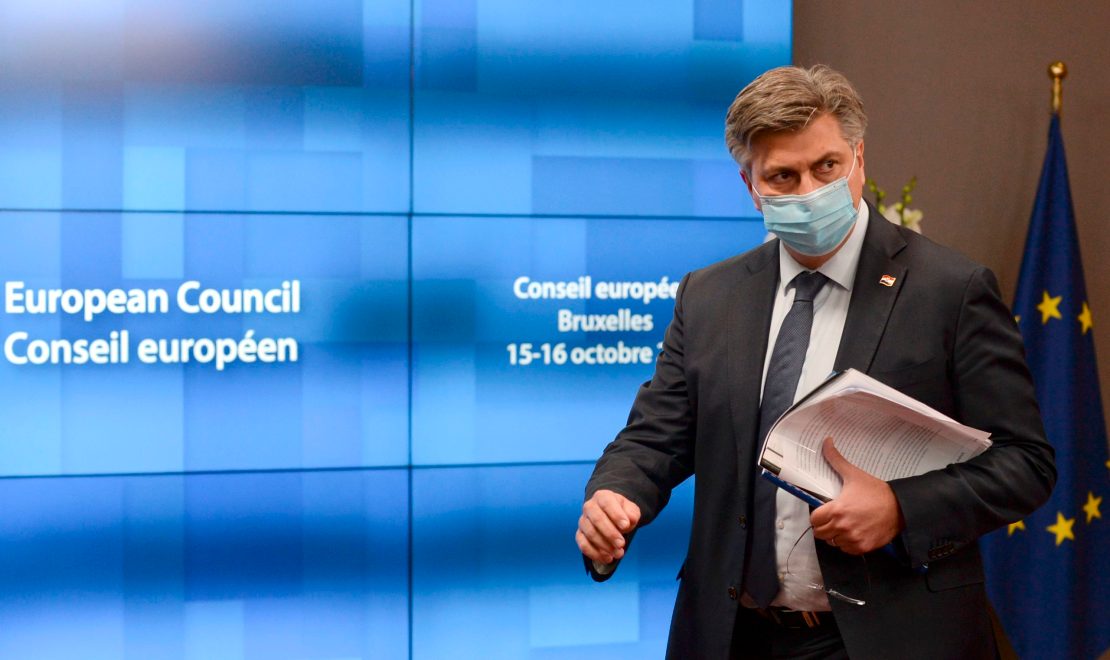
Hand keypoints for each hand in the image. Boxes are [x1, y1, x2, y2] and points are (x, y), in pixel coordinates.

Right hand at [576, 489, 641, 564]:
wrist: (612, 516)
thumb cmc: (622, 513)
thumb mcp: (631, 510)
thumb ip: (632, 514)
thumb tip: (628, 521)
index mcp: (603, 497)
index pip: (607, 503)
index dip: (616, 515)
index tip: (626, 526)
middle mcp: (590, 507)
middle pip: (597, 519)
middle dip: (610, 533)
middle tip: (622, 544)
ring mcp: (583, 521)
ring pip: (590, 533)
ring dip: (604, 546)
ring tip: (618, 553)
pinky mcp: (580, 534)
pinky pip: (583, 544)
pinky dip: (594, 553)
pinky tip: (607, 559)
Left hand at [811, 437, 905, 554]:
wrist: (900, 508)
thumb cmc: (876, 491)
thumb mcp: (854, 474)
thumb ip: (836, 459)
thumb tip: (826, 441)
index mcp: (836, 510)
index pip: (814, 520)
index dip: (818, 516)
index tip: (825, 511)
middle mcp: (842, 527)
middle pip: (820, 534)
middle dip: (824, 526)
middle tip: (833, 519)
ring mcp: (852, 539)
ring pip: (833, 543)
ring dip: (835, 536)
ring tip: (844, 526)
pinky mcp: (863, 548)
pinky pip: (847, 550)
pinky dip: (847, 544)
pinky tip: (853, 533)